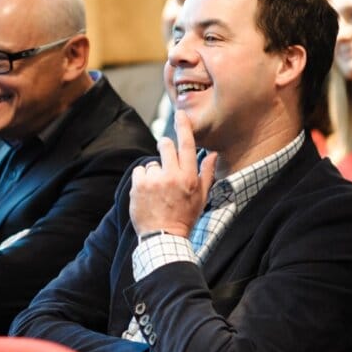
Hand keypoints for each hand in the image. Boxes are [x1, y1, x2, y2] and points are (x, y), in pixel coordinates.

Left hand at [129, 110, 216, 237]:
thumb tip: (211, 154)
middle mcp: (172, 176)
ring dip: (154, 172)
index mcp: (189, 177)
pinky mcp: (139, 186)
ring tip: (157, 190)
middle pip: (166, 146)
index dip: (183, 126)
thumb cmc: (184, 218)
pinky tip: (147, 192)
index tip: (180, 114)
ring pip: (152, 163)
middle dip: (164, 146)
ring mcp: (154, 181)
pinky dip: (142, 179)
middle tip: (164, 155)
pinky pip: (140, 171)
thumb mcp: (201, 197)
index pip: (187, 145)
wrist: (163, 237)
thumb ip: (206, 173)